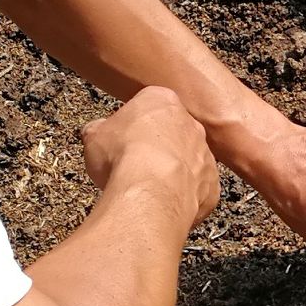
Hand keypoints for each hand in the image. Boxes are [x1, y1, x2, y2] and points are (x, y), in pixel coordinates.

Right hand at [82, 87, 219, 230]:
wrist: (150, 191)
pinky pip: (197, 191)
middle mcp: (191, 124)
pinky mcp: (211, 186)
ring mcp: (206, 156)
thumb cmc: (123, 157)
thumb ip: (98, 130)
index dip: (132, 124)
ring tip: (148, 190)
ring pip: (188, 162)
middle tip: (135, 165)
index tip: (122, 139)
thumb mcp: (93, 136)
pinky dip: (183, 198)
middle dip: (156, 147)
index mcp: (162, 101)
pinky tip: (162, 205)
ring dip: (172, 173)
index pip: (149, 105)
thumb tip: (95, 132)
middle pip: (173, 132)